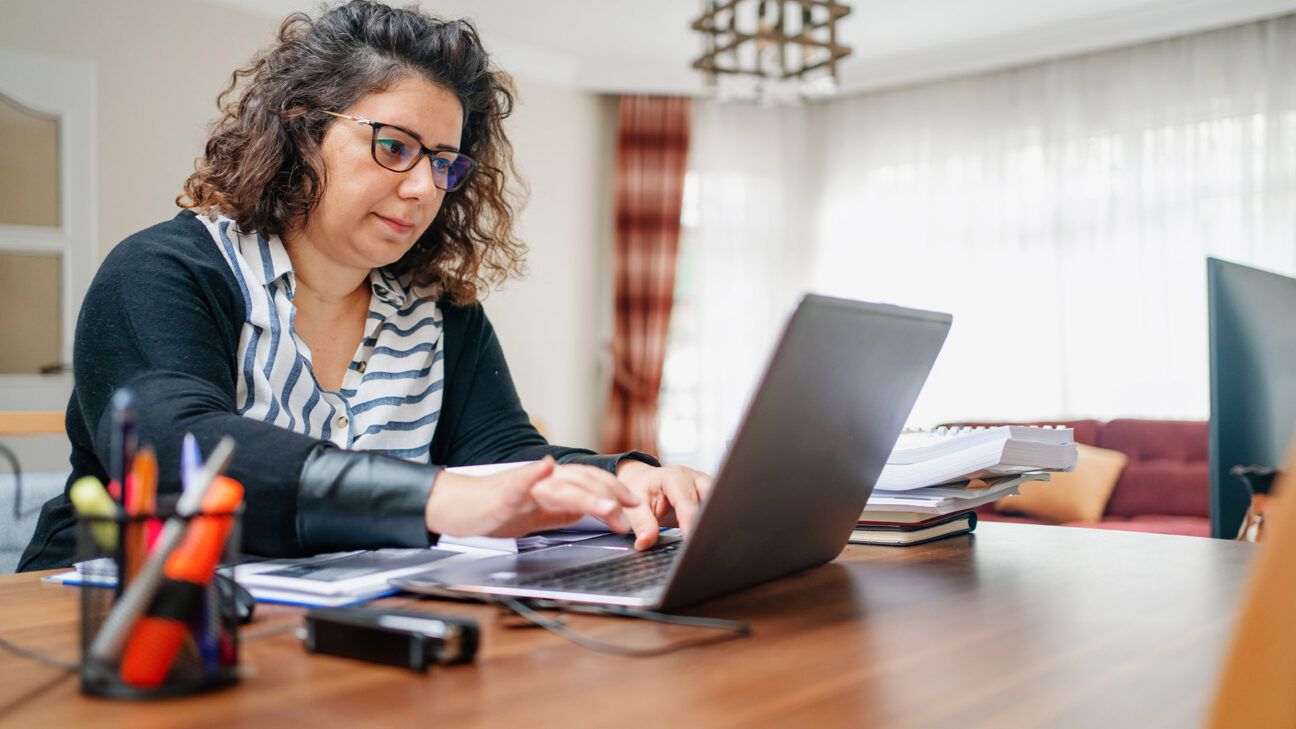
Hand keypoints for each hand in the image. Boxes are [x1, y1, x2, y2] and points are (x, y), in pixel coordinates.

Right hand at [424, 457, 641, 538]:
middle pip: (584, 480)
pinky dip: (534, 473)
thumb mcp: (540, 514)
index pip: (592, 483)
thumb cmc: (497, 510)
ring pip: (561, 484)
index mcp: (554, 485)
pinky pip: (521, 479)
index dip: (616, 491)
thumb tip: (594, 512)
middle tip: (633, 509)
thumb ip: (565, 510)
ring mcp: (525, 483)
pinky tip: (545, 467)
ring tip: (608, 504)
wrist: (459, 507)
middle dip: (612, 494)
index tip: (638, 504)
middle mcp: (544, 478)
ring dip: (586, 493)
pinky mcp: (504, 491)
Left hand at [615, 460, 713, 550]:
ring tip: (706, 540)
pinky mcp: (709, 497)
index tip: (689, 538)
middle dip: (708, 518)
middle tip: (701, 541)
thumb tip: (646, 542)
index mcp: (675, 478)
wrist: (644, 481)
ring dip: (712, 521)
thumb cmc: (640, 490)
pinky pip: (717, 509)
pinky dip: (713, 522)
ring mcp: (704, 487)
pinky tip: (708, 536)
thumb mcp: (634, 506)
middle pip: (711, 498)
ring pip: (718, 504)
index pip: (687, 499)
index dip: (689, 520)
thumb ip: (641, 523)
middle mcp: (694, 479)